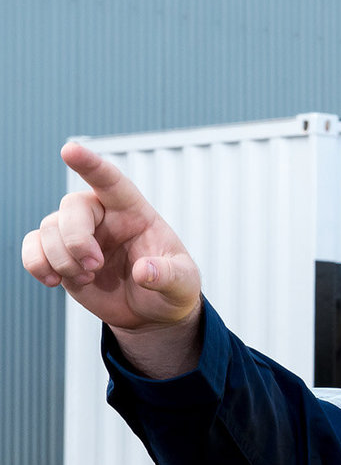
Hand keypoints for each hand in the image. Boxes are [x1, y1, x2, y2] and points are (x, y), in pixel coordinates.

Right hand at [23, 143, 203, 373]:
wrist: (150, 314)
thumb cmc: (171, 289)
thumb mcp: (183, 284)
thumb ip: (169, 276)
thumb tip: (145, 272)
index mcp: (134, 212)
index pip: (111, 181)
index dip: (91, 165)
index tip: (70, 150)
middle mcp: (102, 217)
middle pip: (72, 206)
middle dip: (75, 239)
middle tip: (94, 267)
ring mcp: (78, 235)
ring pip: (49, 229)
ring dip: (61, 259)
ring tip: (86, 279)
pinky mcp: (59, 255)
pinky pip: (32, 246)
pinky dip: (36, 264)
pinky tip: (54, 281)